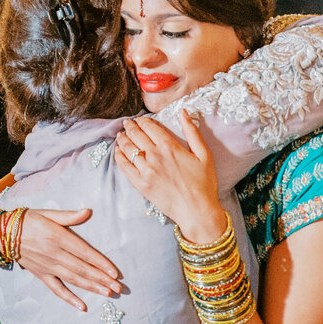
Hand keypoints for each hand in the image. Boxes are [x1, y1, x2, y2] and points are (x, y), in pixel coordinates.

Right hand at [14, 209, 122, 310]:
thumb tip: (88, 212)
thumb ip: (68, 216)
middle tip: (118, 288)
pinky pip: (56, 289)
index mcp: (58, 237)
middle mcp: (54, 254)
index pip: (84, 252)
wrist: (3, 234)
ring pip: (73, 280)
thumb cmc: (28, 220)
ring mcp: (47, 267)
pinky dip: (69, 299)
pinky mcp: (41, 275)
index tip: (115, 272)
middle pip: (82, 269)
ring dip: (91, 287)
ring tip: (108, 294)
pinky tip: (82, 306)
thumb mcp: (48, 213)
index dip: (100, 263)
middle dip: (102, 279)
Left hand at [114, 114, 225, 242]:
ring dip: (122, 139)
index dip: (142, 120)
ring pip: (128, 149)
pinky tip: (118, 152)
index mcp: (170, 147)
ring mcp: (145, 170)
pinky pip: (124, 166)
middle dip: (130, 127)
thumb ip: (192, 132)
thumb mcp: (204, 154)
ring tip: (121, 135)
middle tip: (127, 123)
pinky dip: (119, 156)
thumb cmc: (204, 184)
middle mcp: (155, 156)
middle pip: (136, 135)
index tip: (139, 119)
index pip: (149, 127)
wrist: (197, 211)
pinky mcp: (140, 184)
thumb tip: (183, 112)